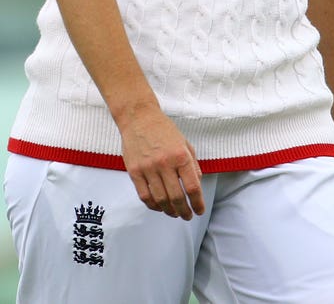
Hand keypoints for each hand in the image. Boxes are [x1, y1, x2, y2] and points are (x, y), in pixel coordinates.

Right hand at [119, 104, 205, 220]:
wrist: (139, 117)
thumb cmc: (164, 130)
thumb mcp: (184, 143)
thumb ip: (192, 164)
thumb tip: (197, 185)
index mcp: (181, 155)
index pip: (192, 187)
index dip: (198, 203)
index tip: (199, 210)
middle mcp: (165, 163)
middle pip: (177, 197)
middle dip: (184, 211)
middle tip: (187, 216)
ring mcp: (148, 168)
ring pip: (160, 200)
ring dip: (169, 211)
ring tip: (174, 213)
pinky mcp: (134, 171)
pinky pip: (144, 196)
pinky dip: (153, 206)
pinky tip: (159, 207)